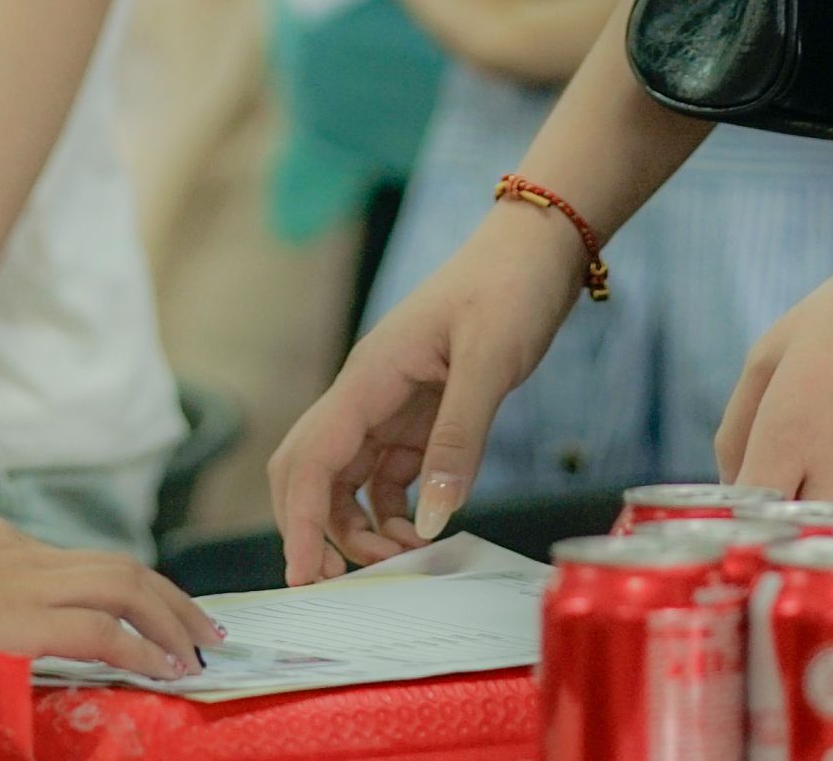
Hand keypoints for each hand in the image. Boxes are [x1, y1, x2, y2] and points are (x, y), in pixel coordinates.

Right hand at [0, 513, 220, 678]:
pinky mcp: (15, 616)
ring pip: (126, 587)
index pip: (82, 562)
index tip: (154, 614)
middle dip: (171, 598)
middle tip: (205, 628)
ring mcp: (20, 578)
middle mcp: (19, 550)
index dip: (127, 589)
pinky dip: (142, 647)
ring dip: (171, 619)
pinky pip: (101, 629)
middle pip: (120, 566)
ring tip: (200, 651)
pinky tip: (164, 669)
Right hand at [268, 198, 583, 580]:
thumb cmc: (508, 288)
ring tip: (403, 558)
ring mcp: (388, 405)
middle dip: (313, 530)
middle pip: (309, 472)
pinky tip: (424, 530)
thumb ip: (459, 439)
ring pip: (346, 481)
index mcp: (368, 378)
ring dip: (358, 527)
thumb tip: (430, 521)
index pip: (310, 459)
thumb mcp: (490, 362)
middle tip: (340, 583)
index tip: (304, 575)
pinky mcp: (417, 415)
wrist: (534, 249)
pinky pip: (387, 475)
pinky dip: (394, 511)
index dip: (298, 521)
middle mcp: (366, 394)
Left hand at [716, 257, 832, 515]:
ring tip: (832, 488)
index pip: (748, 516)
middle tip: (789, 498)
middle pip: (793, 543)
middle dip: (784, 529)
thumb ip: (737, 428)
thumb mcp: (771, 351)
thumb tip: (731, 488)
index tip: (747, 505)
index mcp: (788, 436)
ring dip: (827, 533)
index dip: (742, 517)